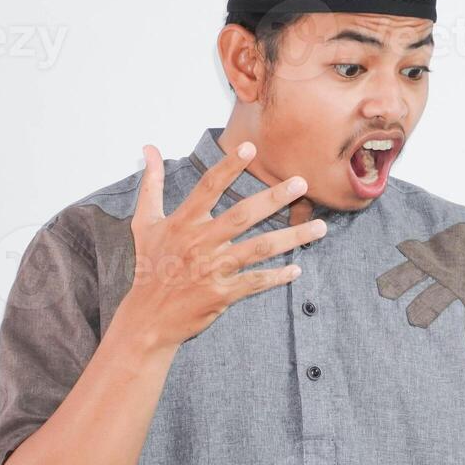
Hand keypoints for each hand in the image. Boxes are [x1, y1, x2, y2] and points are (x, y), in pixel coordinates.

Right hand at [118, 140, 327, 348]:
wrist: (148, 316)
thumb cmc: (151, 265)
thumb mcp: (145, 222)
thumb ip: (152, 183)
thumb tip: (149, 148)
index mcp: (183, 222)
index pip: (208, 187)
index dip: (229, 167)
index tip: (251, 148)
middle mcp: (200, 242)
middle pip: (242, 215)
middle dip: (273, 198)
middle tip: (301, 184)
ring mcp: (212, 269)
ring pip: (258, 249)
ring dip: (292, 238)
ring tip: (320, 228)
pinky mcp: (222, 293)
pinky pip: (255, 281)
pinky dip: (277, 276)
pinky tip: (297, 269)